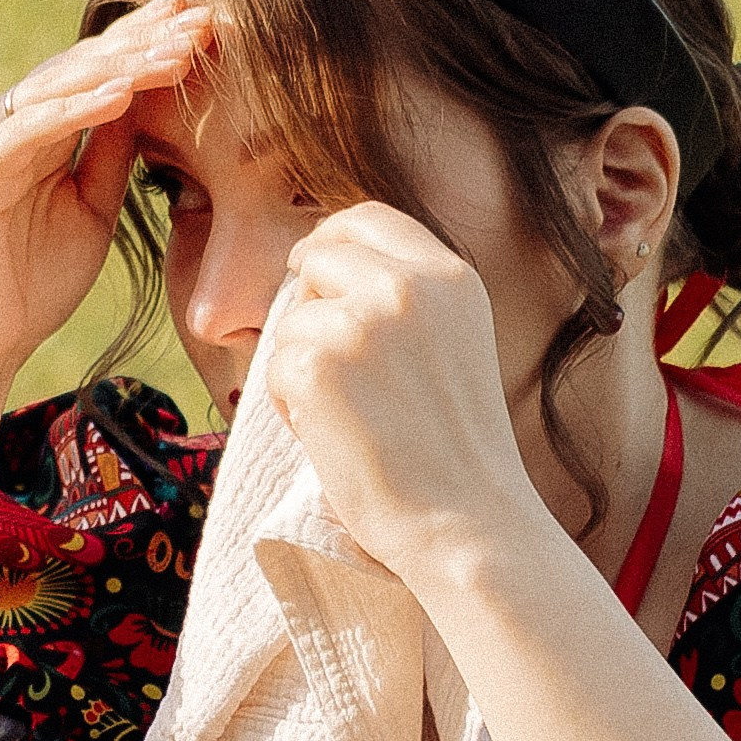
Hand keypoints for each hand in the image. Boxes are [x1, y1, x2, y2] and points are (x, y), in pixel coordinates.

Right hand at [0, 0, 212, 378]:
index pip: (97, 71)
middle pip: (82, 65)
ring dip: (122, 66)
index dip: (147, 41)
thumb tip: (147, 101)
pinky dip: (76, 109)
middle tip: (200, 15)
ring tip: (176, 51)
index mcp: (37, 128)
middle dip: (144, 39)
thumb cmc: (28, 282)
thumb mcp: (91, 208)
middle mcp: (7, 121)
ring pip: (60, 86)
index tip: (201, 18)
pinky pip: (30, 129)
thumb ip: (112, 155)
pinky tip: (122, 94)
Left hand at [259, 204, 545, 576]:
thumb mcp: (453, 344)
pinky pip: (274, 366)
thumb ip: (407, 302)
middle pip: (319, 255)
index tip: (312, 270)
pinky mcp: (317, 364)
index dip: (330, 241)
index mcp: (453, 277)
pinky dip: (288, 404)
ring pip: (293, 319)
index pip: (368, 218)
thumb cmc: (455, 453)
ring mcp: (361, 322)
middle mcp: (410, 286)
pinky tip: (332, 436)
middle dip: (308, 302)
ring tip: (346, 416)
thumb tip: (321, 270)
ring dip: (301, 365)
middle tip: (322, 360)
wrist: (466, 522)